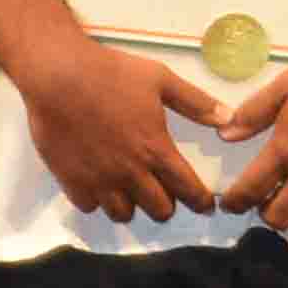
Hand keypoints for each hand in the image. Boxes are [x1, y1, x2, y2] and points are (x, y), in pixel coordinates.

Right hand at [10, 38, 214, 226]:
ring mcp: (100, 180)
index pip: (188, 190)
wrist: (58, 74)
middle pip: (159, 211)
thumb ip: (195, 103)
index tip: (205, 204)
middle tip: (163, 191)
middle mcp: (131, 172)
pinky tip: (98, 183)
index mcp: (156, 149)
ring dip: (132, 205)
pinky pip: (90, 206)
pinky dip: (97, 200)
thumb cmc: (111, 73)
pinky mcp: (71, 181)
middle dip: (167, 204)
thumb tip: (229, 119)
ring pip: (124, 215)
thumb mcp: (160, 79)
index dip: (201, 202)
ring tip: (129, 189)